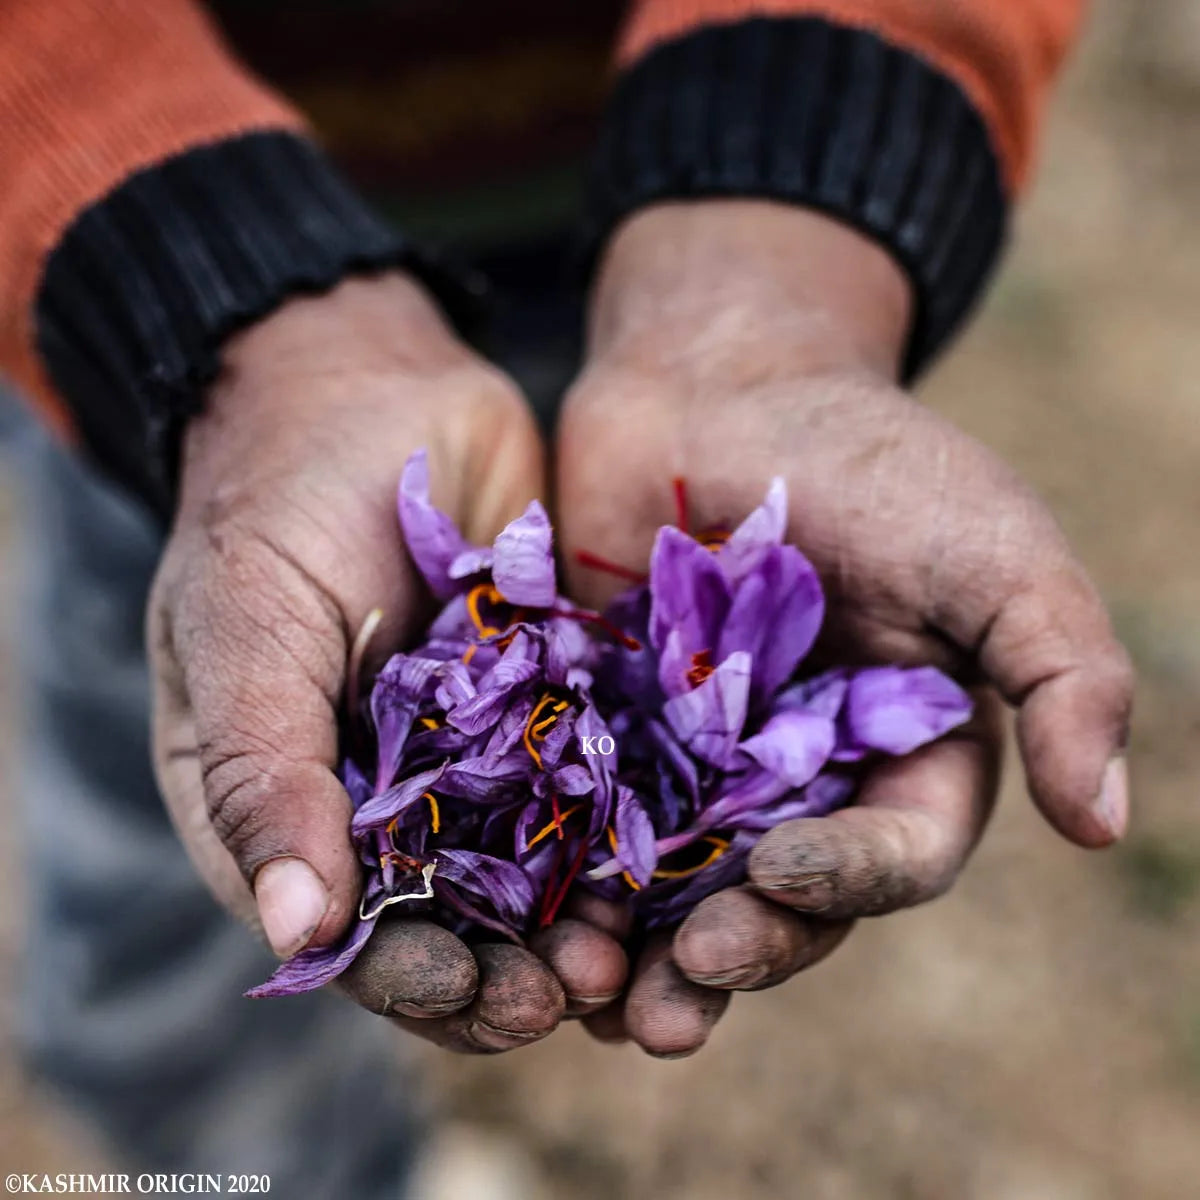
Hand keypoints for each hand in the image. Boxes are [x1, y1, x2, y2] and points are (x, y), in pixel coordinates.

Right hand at [148, 273, 626, 1050]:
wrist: (369, 388)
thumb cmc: (277, 502)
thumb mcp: (244, 629)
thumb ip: (261, 772)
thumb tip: (294, 934)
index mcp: (295, 804)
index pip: (352, 930)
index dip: (409, 977)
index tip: (473, 992)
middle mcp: (393, 799)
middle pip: (459, 922)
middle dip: (517, 969)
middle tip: (585, 989)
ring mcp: (480, 755)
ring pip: (541, 871)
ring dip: (588, 922)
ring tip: (642, 952)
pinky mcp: (555, 704)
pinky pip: (600, 784)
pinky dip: (634, 832)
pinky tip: (683, 862)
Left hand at [555, 202, 1132, 1055]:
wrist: (721, 382)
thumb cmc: (870, 458)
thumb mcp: (994, 552)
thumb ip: (1064, 674)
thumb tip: (1106, 823)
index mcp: (902, 754)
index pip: (891, 855)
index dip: (845, 883)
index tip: (785, 875)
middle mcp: (800, 778)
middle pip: (774, 901)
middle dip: (734, 952)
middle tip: (676, 999)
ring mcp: (695, 760)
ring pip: (673, 887)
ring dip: (637, 957)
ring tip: (591, 1002)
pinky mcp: (607, 731)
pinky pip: (583, 821)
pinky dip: (560, 879)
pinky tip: (525, 923)